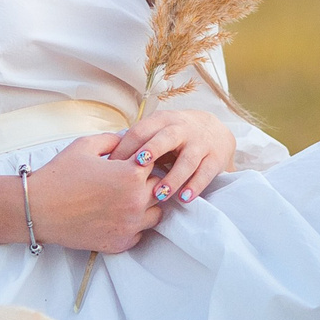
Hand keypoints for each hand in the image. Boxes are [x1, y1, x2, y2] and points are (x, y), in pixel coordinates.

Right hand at [26, 134, 162, 252]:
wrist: (38, 209)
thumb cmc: (60, 176)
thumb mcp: (85, 145)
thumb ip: (113, 139)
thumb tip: (127, 139)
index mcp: (131, 174)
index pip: (156, 162)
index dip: (145, 159)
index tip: (134, 160)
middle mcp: (136, 201)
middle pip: (160, 188)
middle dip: (147, 181)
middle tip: (128, 179)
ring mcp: (130, 225)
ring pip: (156, 213)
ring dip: (147, 204)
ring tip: (126, 198)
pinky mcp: (121, 243)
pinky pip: (141, 233)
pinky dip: (134, 224)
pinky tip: (118, 215)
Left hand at [109, 109, 235, 206]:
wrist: (215, 130)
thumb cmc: (174, 136)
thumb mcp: (156, 132)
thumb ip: (136, 143)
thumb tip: (104, 159)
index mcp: (162, 120)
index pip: (141, 131)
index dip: (127, 147)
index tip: (112, 166)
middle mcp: (182, 129)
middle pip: (166, 138)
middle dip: (152, 150)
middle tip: (137, 167)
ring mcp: (200, 143)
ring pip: (187, 159)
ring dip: (173, 177)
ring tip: (160, 194)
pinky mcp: (215, 158)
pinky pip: (205, 173)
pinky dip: (195, 186)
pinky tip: (184, 199)